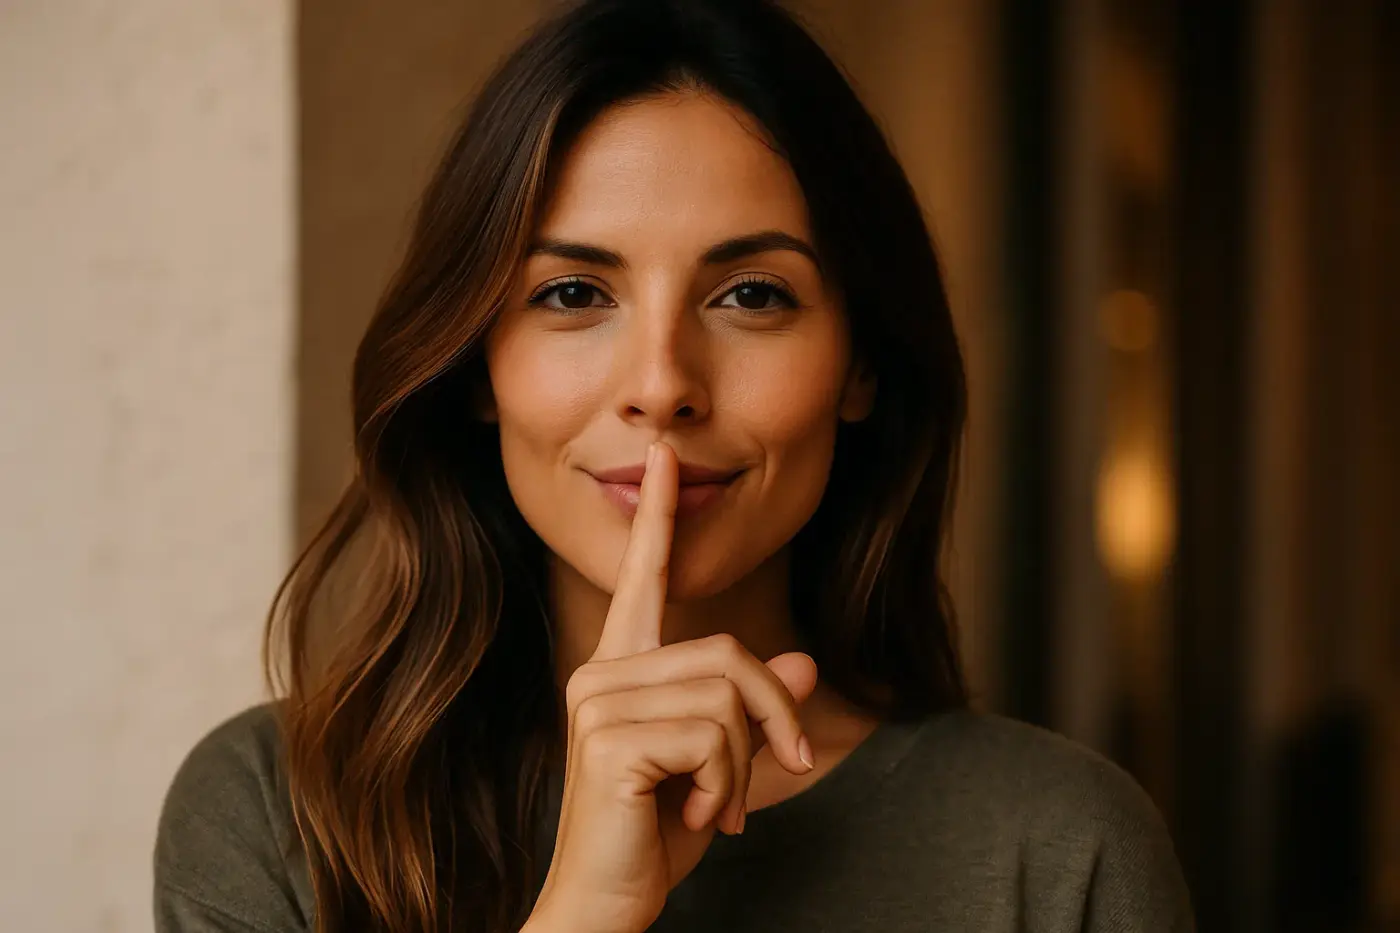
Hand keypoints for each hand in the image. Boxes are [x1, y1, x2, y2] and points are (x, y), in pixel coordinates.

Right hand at [527, 441, 818, 932]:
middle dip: (772, 715)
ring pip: (726, 695)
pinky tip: (698, 816)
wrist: (606, 905)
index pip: (643, 580)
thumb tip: (805, 658)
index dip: (658, 520)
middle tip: (778, 770)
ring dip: (744, 762)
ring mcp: (598, 702)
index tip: (663, 459)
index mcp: (622, 669)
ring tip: (716, 805)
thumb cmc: (655, 835)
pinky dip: (727, 786)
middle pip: (727, 652)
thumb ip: (753, 709)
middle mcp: (601, 673)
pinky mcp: (608, 739)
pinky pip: (713, 736)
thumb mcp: (721, 765)